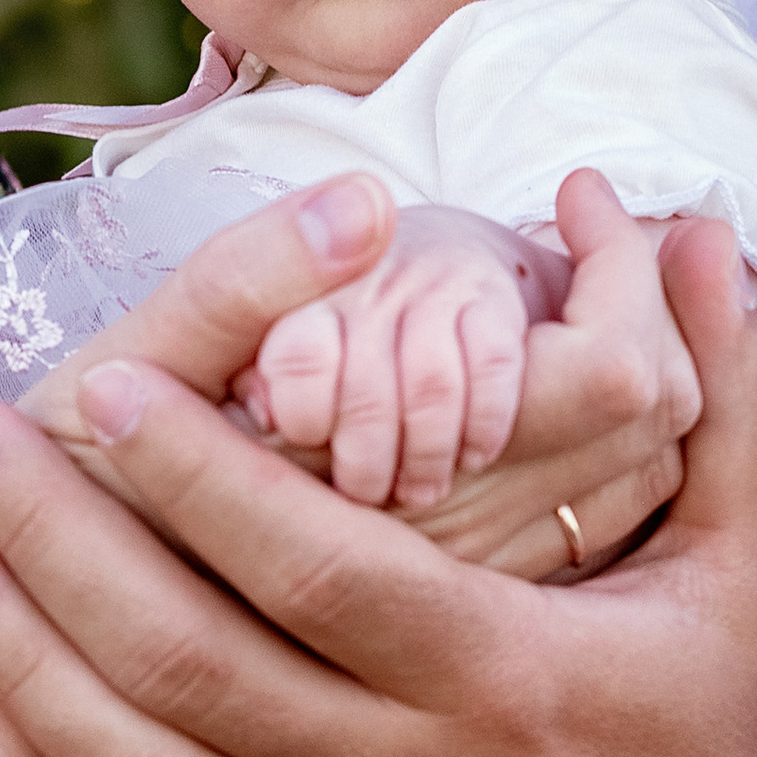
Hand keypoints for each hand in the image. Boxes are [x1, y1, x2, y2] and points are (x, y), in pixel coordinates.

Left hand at [235, 205, 562, 512]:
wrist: (426, 260)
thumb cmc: (337, 334)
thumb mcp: (276, 349)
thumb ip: (262, 384)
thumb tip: (263, 416)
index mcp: (300, 300)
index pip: (298, 360)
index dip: (304, 417)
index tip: (313, 443)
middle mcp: (365, 286)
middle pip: (367, 391)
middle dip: (368, 462)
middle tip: (369, 496)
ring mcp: (431, 285)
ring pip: (432, 386)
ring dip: (427, 454)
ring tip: (420, 491)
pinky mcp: (492, 295)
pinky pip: (494, 366)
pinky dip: (485, 424)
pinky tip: (473, 455)